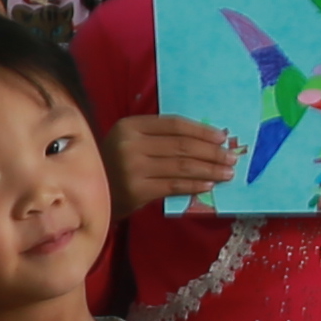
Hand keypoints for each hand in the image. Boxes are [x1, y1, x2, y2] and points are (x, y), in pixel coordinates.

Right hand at [109, 111, 237, 216]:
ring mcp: (133, 167)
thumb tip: (203, 141)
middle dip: (211, 152)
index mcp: (130, 125)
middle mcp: (131, 143)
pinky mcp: (137, 189)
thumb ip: (156, 139)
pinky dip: (194, 185)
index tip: (222, 137)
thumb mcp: (128, 143)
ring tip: (227, 173)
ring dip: (209, 169)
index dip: (201, 130)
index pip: (174, 124)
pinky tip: (208, 185)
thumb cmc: (113, 167)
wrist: (88, 195)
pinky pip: (173, 185)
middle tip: (231, 158)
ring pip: (181, 165)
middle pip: (181, 145)